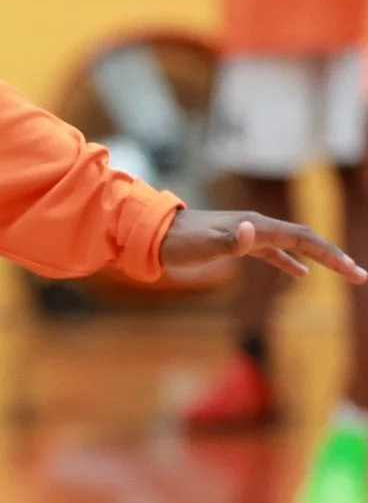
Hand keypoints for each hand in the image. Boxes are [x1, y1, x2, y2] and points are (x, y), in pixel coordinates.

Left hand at [160, 209, 365, 283]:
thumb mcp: (203, 244)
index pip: (304, 238)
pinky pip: (275, 252)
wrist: (156, 233)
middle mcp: (259, 226)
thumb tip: (251, 231)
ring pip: (295, 245)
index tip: (352, 271)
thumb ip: (229, 241)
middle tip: (360, 276)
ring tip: (342, 272)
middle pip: (307, 239)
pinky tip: (301, 274)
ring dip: (319, 259)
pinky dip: (292, 262)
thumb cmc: (179, 242)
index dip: (330, 254)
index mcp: (258, 226)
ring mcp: (251, 234)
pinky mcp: (240, 244)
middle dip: (335, 256)